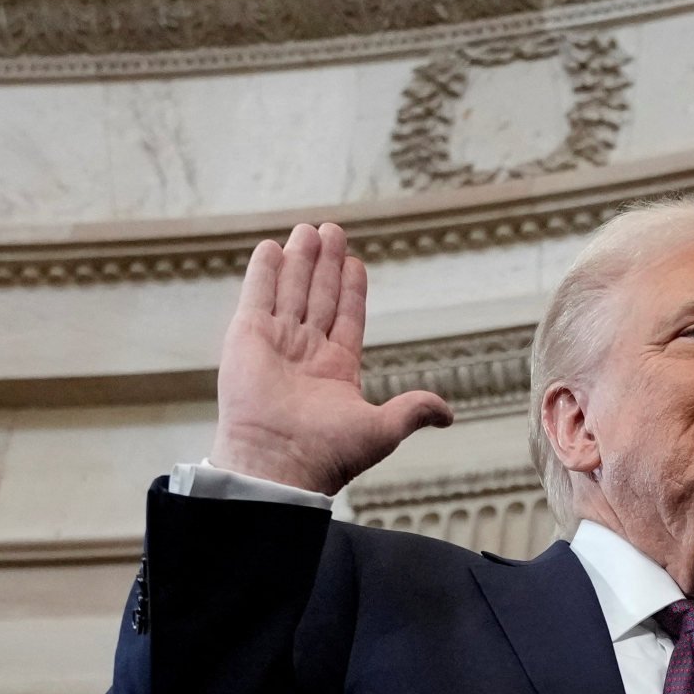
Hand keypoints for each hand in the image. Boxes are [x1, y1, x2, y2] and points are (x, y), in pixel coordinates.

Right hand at [209, 222, 455, 494]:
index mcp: (336, 370)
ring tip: (309, 230)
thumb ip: (412, 410)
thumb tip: (447, 414)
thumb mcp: (382, 429)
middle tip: (332, 230)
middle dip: (326, 264)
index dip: (352, 289)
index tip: (356, 261)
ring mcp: (275, 343)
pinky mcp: (246, 337)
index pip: (347, 317)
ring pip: (291, 290)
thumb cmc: (327, 453)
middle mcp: (305, 353)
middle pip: (318, 296)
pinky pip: (257, 296)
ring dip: (300, 260)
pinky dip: (264, 271)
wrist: (278, 463)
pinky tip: (272, 248)